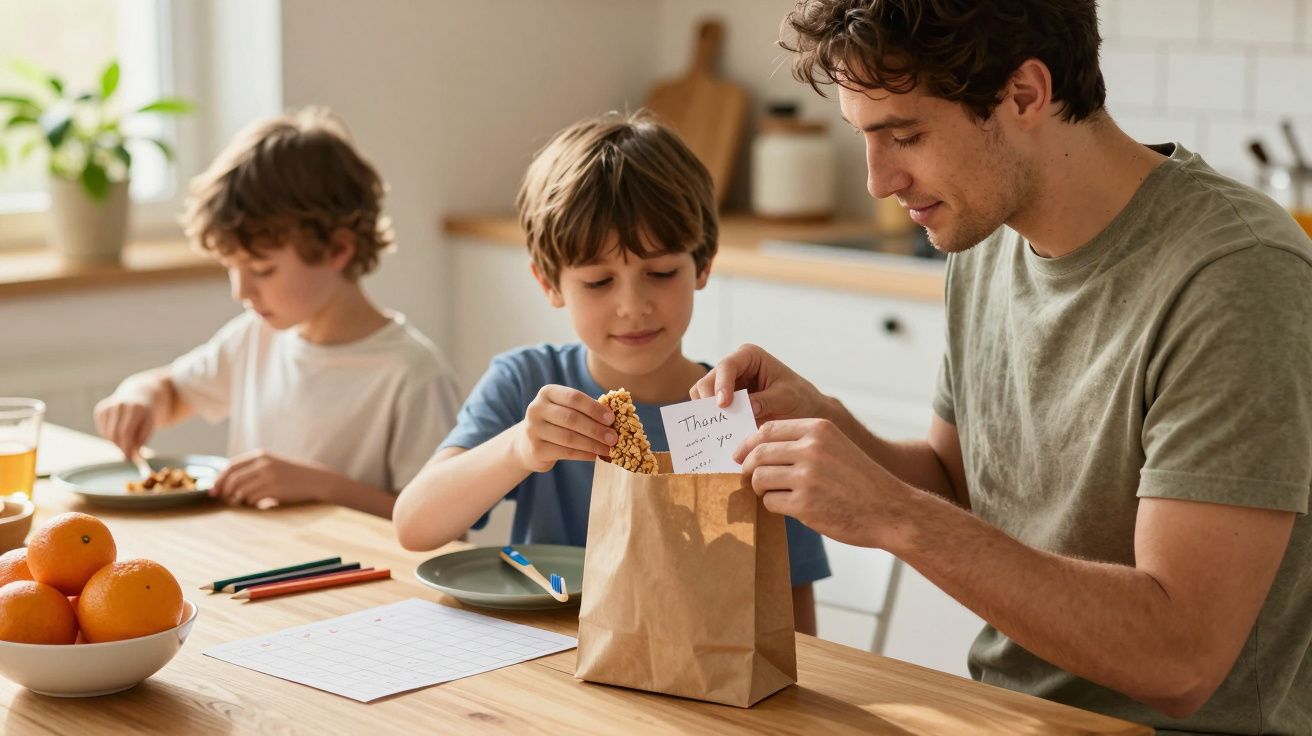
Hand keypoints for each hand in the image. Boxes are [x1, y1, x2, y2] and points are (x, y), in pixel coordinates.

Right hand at [93, 392, 154, 459]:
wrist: (139, 394)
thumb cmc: (146, 415)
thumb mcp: (149, 425)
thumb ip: (142, 439)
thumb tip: (132, 454)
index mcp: (135, 408)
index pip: (126, 431)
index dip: (126, 446)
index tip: (128, 458)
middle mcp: (120, 404)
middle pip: (115, 434)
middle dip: (121, 446)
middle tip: (127, 455)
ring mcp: (108, 406)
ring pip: (107, 434)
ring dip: (116, 441)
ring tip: (128, 436)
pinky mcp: (100, 409)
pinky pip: (102, 430)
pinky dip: (110, 434)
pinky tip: (118, 427)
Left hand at [210, 450, 332, 508]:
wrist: (315, 479)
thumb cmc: (291, 474)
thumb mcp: (272, 464)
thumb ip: (252, 469)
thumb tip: (225, 482)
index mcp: (261, 455)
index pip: (231, 466)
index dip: (219, 479)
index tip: (213, 490)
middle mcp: (263, 464)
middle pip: (233, 479)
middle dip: (224, 492)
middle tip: (224, 500)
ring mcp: (269, 476)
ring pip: (241, 491)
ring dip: (238, 499)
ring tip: (243, 502)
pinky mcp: (275, 489)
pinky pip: (253, 499)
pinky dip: (251, 504)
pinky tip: (258, 503)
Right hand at [512, 385, 616, 472]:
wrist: (529, 443)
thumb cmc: (557, 422)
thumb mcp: (567, 409)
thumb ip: (586, 410)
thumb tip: (615, 418)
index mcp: (547, 392)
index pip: (574, 398)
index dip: (594, 408)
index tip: (612, 419)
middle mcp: (536, 408)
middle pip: (571, 418)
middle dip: (596, 429)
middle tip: (614, 438)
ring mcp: (533, 429)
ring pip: (569, 437)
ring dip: (592, 444)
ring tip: (608, 449)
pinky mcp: (536, 449)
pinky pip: (565, 452)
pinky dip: (584, 454)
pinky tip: (595, 455)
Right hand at [689, 343, 830, 422]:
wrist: (803, 410)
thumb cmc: (799, 397)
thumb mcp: (787, 398)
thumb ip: (766, 401)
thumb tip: (745, 409)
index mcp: (749, 356)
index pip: (727, 366)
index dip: (721, 384)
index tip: (723, 405)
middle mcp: (733, 367)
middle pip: (708, 380)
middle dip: (709, 400)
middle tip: (715, 421)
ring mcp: (726, 384)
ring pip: (702, 395)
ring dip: (708, 412)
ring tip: (718, 428)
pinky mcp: (724, 402)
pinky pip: (709, 410)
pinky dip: (712, 421)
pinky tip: (720, 432)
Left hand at [737, 418, 910, 548]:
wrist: (891, 510)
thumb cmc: (860, 480)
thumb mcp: (835, 446)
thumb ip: (803, 442)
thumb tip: (757, 448)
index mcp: (819, 429)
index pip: (767, 430)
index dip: (748, 443)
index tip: (740, 455)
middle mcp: (811, 449)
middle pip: (758, 453)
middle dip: (748, 467)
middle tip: (748, 477)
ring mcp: (807, 477)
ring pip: (759, 478)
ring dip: (760, 488)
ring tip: (773, 493)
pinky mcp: (804, 505)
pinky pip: (770, 502)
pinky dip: (773, 505)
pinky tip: (789, 507)